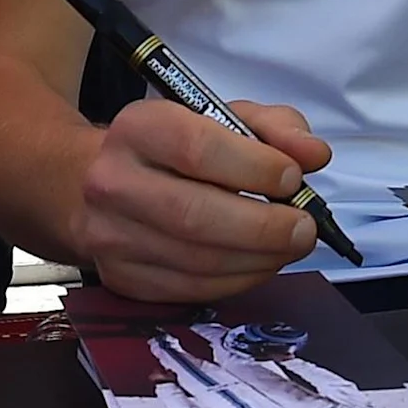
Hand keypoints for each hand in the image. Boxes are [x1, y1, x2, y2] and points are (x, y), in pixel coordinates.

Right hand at [71, 97, 335, 303]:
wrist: (94, 184)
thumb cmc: (172, 149)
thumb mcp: (220, 117)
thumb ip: (274, 127)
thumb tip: (313, 154)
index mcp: (138, 128)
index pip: (196, 149)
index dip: (254, 167)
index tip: (292, 177)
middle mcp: (112, 182)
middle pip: (194, 215)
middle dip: (264, 227)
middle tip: (304, 228)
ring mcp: (111, 236)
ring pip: (196, 260)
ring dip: (258, 259)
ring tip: (287, 247)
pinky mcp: (121, 278)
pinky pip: (190, 289)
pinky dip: (237, 280)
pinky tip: (257, 263)